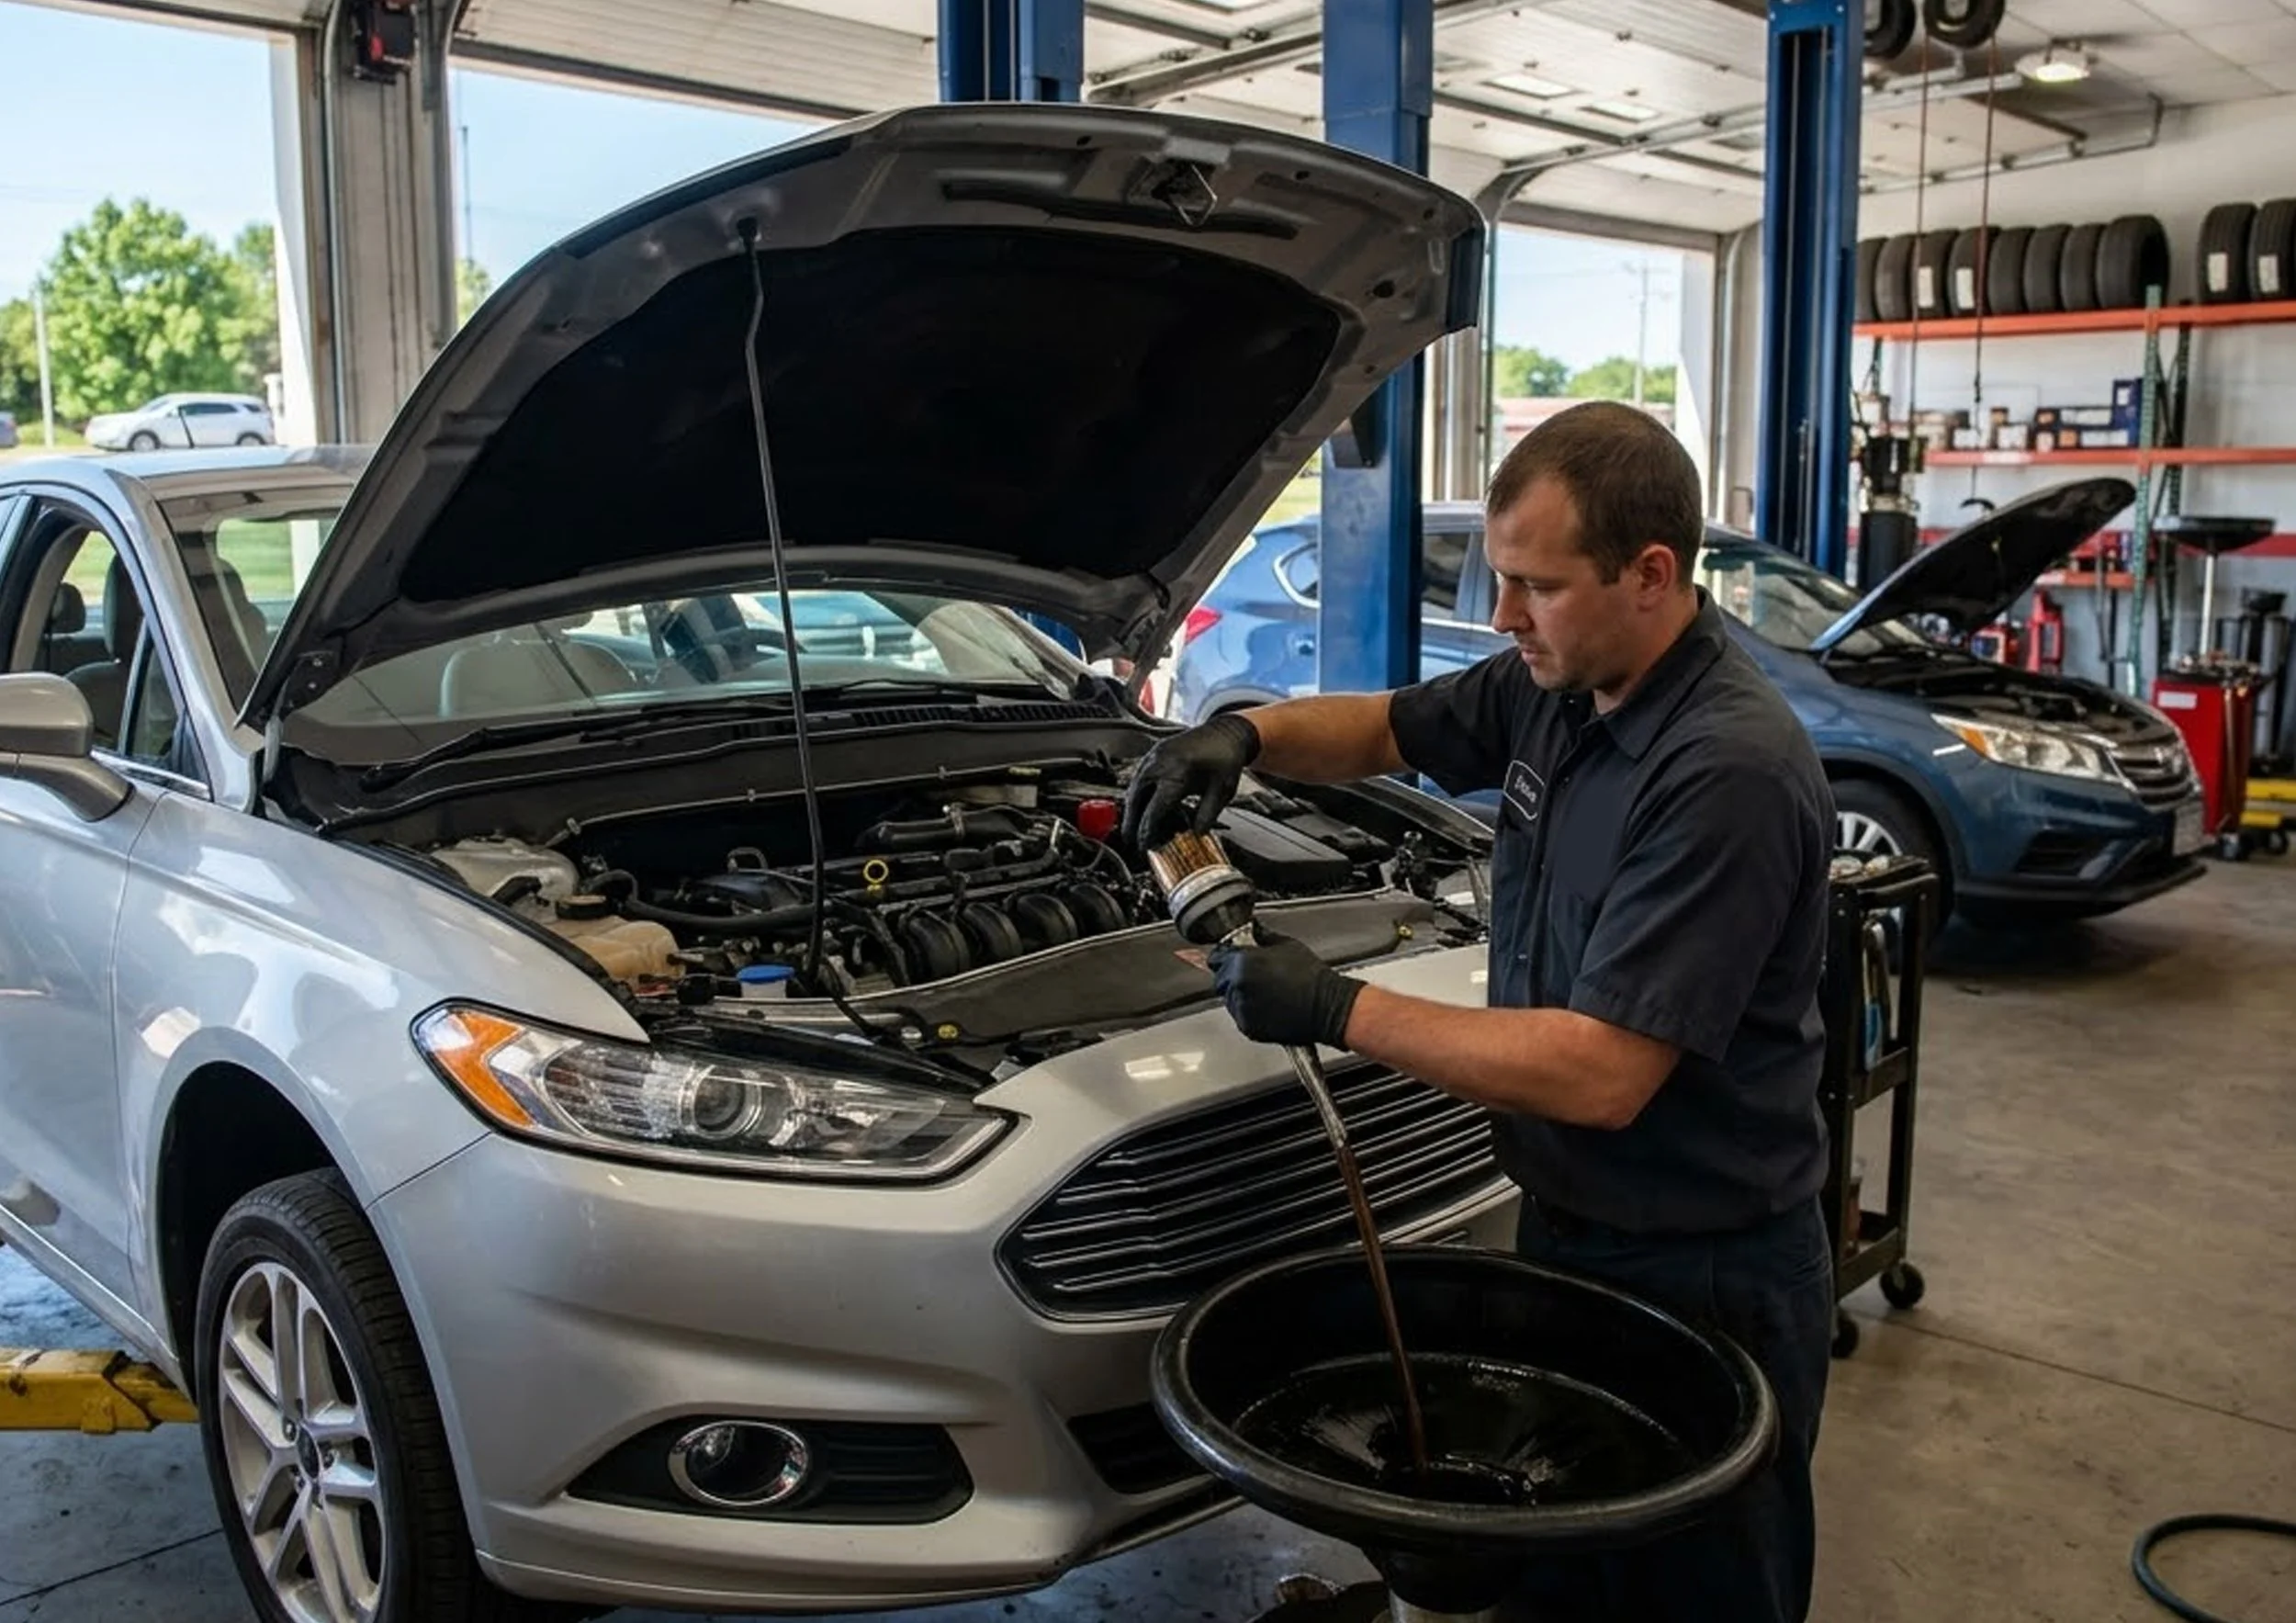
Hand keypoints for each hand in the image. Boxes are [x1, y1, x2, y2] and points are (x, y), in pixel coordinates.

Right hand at [1122, 712, 1261, 849]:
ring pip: (1133, 790)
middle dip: (1131, 824)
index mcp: (1177, 774)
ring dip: (1131, 811)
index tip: (1146, 847)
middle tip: (1132, 843)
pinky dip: (1136, 796)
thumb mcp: (1222, 791)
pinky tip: (1141, 809)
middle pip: (1136, 801)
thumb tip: (1196, 836)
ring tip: (1133, 830)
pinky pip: (1138, 779)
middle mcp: (1159, 764)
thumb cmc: (1225, 759)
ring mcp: (1153, 757)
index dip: (1147, 832)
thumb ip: (1207, 815)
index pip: (1154, 811)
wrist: (1224, 732)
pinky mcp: (1152, 755)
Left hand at [1208, 931, 1361, 1049]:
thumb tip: (1255, 931)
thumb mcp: (1287, 945)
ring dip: (1241, 996)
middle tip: (1256, 978)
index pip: (1217, 958)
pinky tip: (1269, 1006)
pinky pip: (1241, 1017)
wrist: (1327, 1006)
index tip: (1231, 959)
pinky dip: (1250, 1013)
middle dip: (1233, 977)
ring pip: (1230, 1000)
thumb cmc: (1312, 978)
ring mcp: (1242, 1008)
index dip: (1226, 957)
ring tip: (1267, 993)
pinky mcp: (1249, 1027)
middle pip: (1221, 980)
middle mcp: (1238, 985)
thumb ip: (1264, 937)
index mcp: (1243, 962)